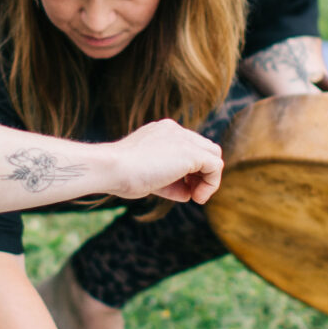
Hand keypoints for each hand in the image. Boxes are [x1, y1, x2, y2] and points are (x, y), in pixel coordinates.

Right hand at [105, 119, 222, 207]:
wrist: (112, 168)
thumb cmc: (121, 175)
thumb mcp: (149, 177)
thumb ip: (170, 182)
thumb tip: (188, 193)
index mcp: (162, 132)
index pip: (188, 147)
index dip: (189, 170)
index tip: (180, 188)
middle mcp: (175, 131)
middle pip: (204, 149)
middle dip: (201, 173)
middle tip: (192, 194)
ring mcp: (183, 139)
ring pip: (213, 155)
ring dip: (208, 179)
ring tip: (196, 197)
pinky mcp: (191, 153)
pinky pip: (216, 166)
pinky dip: (211, 184)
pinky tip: (196, 197)